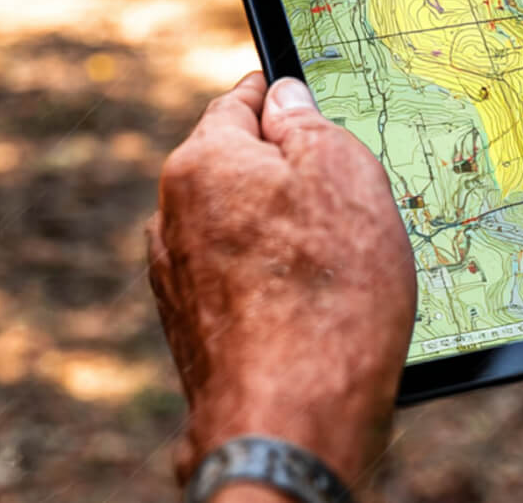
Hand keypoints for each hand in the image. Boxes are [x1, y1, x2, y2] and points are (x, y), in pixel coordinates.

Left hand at [146, 73, 416, 490]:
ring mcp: (179, 280)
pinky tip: (316, 309)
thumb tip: (284, 99)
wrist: (290, 427)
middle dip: (288, 173)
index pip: (240, 100)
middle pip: (239, 167)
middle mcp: (174, 217)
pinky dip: (275, 284)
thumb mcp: (344, 175)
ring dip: (283, 234)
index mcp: (202, 162)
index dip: (282, 95)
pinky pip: (241, 284)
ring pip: (241, 229)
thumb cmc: (326, 295)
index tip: (307, 98)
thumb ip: (310, 124)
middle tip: (348, 191)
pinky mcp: (195, 333)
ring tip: (340, 264)